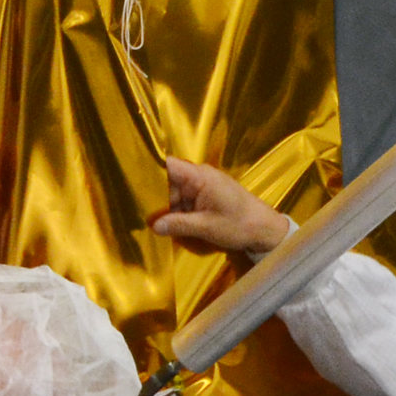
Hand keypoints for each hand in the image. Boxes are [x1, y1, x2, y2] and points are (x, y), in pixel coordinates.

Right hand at [151, 158, 291, 260]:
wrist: (266, 230)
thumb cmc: (239, 224)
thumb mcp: (206, 227)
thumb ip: (178, 224)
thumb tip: (153, 225)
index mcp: (199, 177)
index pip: (168, 164)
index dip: (149, 169)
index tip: (130, 178)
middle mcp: (199, 177)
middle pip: (167, 183)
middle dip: (156, 199)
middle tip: (139, 215)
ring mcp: (203, 187)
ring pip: (175, 194)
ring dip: (168, 210)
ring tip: (154, 225)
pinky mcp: (207, 197)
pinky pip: (185, 201)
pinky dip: (178, 213)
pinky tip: (171, 226)